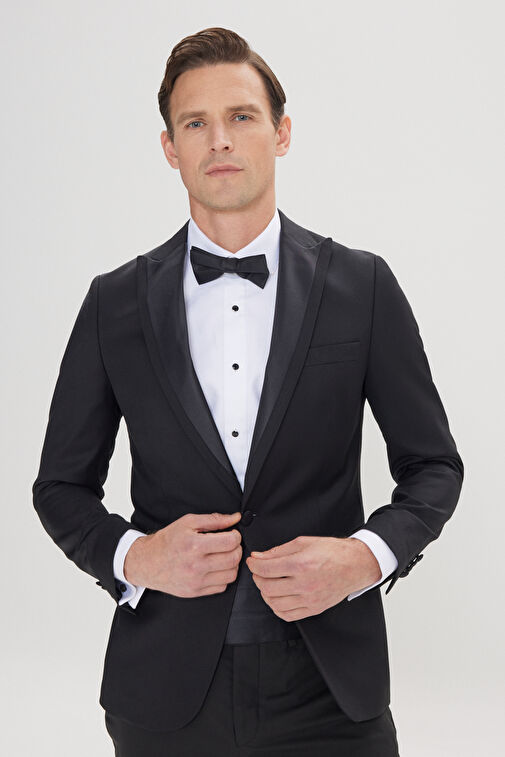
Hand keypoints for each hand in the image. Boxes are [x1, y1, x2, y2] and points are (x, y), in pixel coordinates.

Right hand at [123, 511, 242, 596]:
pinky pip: (222, 587)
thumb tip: (234, 518)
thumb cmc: (167, 541)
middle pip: (233, 559)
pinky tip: (215, 568)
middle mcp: (196, 566)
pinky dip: (223, 577)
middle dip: (237, 549)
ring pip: (231, 575)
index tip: (232, 534)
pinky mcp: (195, 592)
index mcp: (194, 545)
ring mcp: (196, 581)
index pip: (230, 542)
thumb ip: (214, 519)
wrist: (147, 562)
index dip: (236, 536)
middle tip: (230, 544)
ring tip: (223, 556)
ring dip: (232, 564)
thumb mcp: (188, 522)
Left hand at [245, 536, 381, 620]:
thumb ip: (279, 551)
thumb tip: (260, 556)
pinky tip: (277, 597)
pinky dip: (276, 608)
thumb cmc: (332, 552)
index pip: (266, 569)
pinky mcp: (314, 609)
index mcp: (301, 564)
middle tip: (259, 572)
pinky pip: (287, 615)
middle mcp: (305, 584)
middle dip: (257, 578)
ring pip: (274, 603)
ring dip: (265, 593)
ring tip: (267, 583)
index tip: (252, 562)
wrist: (355, 565)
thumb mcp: (304, 542)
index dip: (254, 565)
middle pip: (267, 587)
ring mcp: (310, 599)